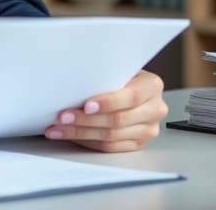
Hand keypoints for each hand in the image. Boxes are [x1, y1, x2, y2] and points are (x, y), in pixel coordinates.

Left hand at [44, 70, 166, 152]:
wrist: (134, 87)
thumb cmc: (122, 76)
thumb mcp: (119, 69)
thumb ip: (106, 75)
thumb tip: (74, 82)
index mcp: (152, 86)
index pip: (132, 97)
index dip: (108, 103)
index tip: (86, 106)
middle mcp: (155, 109)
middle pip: (118, 120)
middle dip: (86, 120)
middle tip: (64, 117)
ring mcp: (148, 129)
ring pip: (111, 136)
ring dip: (81, 132)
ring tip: (60, 128)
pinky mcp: (138, 144)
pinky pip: (110, 147)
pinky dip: (88, 141)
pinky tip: (71, 135)